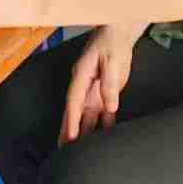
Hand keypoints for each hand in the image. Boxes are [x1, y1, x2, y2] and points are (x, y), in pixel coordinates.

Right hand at [60, 23, 145, 144]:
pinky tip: (102, 139)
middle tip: (63, 150)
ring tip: (77, 150)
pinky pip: (102, 112)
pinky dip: (101, 126)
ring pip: (86, 115)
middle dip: (69, 130)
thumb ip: (110, 83)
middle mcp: (84, 86)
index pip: (74, 102)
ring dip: (83, 131)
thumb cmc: (112, 42)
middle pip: (75, 112)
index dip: (71, 120)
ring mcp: (94, 90)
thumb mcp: (112, 60)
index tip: (70, 136)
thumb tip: (110, 107)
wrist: (119, 33)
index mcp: (81, 76)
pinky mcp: (105, 92)